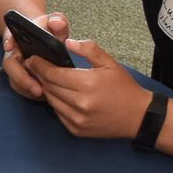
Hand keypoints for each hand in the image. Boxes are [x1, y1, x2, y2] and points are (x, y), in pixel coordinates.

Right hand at [0, 11, 67, 101]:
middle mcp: (13, 54)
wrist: (42, 36)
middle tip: (37, 89)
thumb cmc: (47, 30)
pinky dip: (32, 93)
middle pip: (11, 68)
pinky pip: (23, 89)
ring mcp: (17, 68)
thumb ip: (57, 20)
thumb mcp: (54, 21)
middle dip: (23, 79)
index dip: (9, 44)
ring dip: (28, 89)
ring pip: (16, 82)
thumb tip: (57, 23)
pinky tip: (44, 95)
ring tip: (43, 95)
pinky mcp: (23, 78)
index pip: (9, 41)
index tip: (10, 47)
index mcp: (17, 38)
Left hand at [25, 37, 152, 139]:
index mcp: (87, 84)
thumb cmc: (124, 88)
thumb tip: (67, 42)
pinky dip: (56, 103)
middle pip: (48, 86)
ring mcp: (77, 119)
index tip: (32, 58)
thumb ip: (89, 49)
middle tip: (35, 66)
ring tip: (46, 79)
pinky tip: (59, 94)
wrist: (139, 117)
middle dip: (40, 75)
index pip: (52, 73)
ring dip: (46, 89)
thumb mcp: (110, 63)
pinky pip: (58, 114)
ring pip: (51, 101)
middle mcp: (80, 104)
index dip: (39, 65)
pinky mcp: (76, 130)